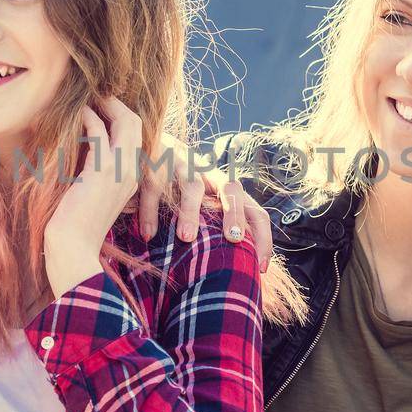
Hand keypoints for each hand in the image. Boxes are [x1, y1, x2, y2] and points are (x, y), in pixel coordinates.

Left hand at [43, 96, 144, 298]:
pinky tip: (77, 114)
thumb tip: (79, 149)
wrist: (73, 247)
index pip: (135, 138)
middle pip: (136, 124)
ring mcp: (120, 170)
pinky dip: (89, 119)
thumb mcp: (89, 194)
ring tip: (90, 97)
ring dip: (106, 105)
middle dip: (117, 105)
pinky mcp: (102, 169)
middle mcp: (131, 172)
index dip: (120, 118)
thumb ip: (91, 172)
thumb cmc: (74, 226)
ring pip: (126, 122)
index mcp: (130, 179)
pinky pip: (99, 132)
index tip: (102, 106)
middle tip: (98, 94)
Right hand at [133, 135, 272, 267]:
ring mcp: (183, 166)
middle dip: (234, 214)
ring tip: (186, 237)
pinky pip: (155, 187)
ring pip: (193, 186)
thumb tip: (237, 268)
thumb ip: (218, 228)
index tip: (261, 268)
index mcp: (227, 189)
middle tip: (233, 239)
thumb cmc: (182, 187)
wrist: (151, 143)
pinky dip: (150, 211)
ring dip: (190, 211)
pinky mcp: (156, 164)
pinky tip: (148, 234)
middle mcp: (210, 174)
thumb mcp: (206, 204)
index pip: (255, 211)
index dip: (263, 238)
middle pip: (231, 189)